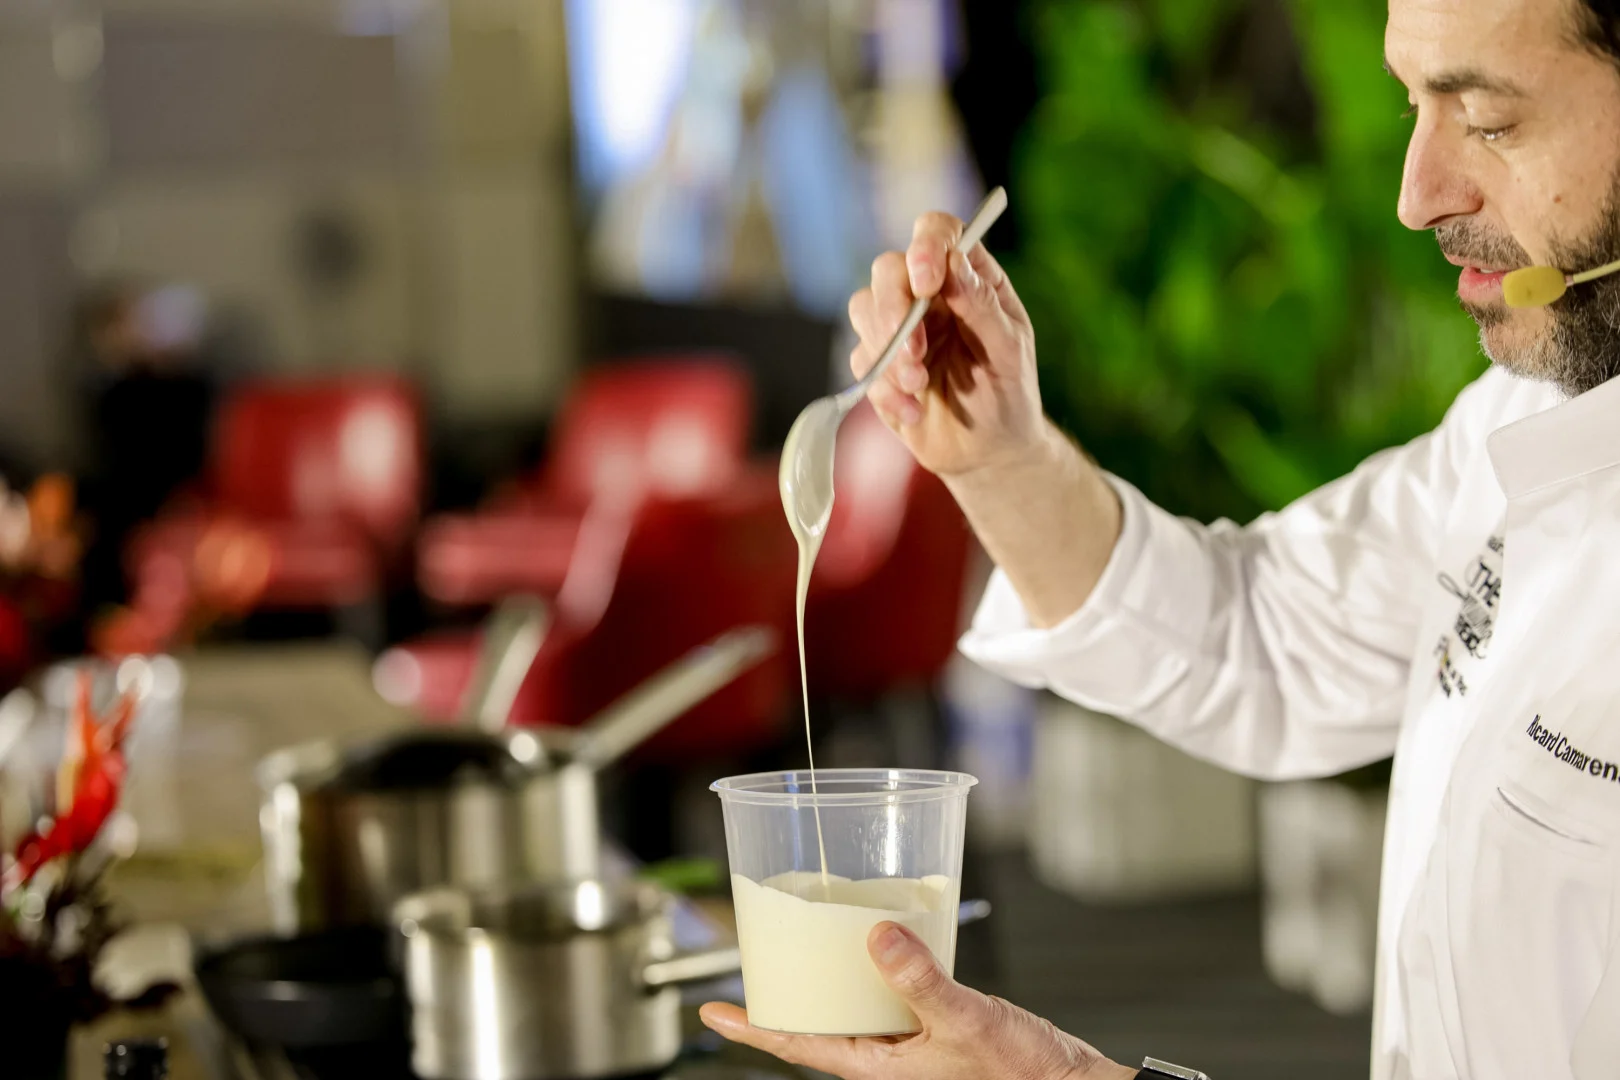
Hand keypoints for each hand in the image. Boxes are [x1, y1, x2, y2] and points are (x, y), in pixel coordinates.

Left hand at [700, 922, 1135, 1079]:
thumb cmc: (1023, 1074)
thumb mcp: (968, 1022)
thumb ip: (922, 982)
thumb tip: (877, 938)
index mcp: (881, 1066)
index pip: (801, 1044)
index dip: (754, 1028)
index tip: (712, 1013)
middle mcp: (888, 1055)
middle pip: (821, 1022)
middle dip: (787, 993)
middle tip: (756, 959)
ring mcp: (911, 1041)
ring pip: (854, 1006)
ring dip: (828, 977)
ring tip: (805, 942)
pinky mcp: (936, 1023)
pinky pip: (889, 994)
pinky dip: (875, 966)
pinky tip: (879, 940)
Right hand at [848, 212, 1049, 477]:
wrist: (987, 450)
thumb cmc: (1008, 394)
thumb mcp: (1009, 350)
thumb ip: (982, 305)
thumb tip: (953, 265)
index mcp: (967, 277)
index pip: (938, 233)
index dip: (926, 247)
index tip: (927, 282)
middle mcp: (928, 294)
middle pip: (887, 268)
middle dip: (894, 308)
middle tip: (915, 351)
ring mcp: (899, 327)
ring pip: (863, 309)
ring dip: (888, 352)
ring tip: (919, 386)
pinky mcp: (878, 364)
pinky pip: (862, 363)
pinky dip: (885, 390)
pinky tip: (914, 411)